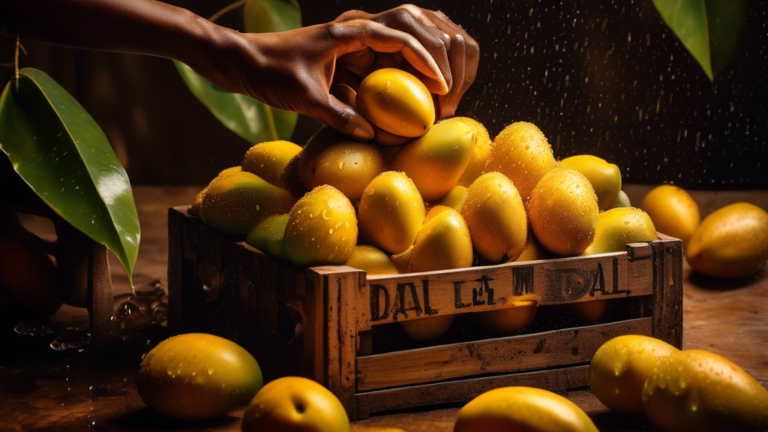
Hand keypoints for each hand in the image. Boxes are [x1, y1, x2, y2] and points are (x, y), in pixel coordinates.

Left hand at [195, 6, 477, 139]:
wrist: (242, 60)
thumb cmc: (269, 72)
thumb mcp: (304, 97)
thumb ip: (337, 115)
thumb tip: (370, 135)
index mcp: (347, 34)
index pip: (397, 38)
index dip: (424, 61)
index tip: (441, 84)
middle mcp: (353, 33)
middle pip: (407, 35)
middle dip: (432, 61)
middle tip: (447, 93)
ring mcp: (352, 43)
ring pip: (399, 46)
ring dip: (421, 65)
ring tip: (439, 94)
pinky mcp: (348, 57)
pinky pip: (384, 62)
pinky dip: (402, 76)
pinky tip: (413, 98)